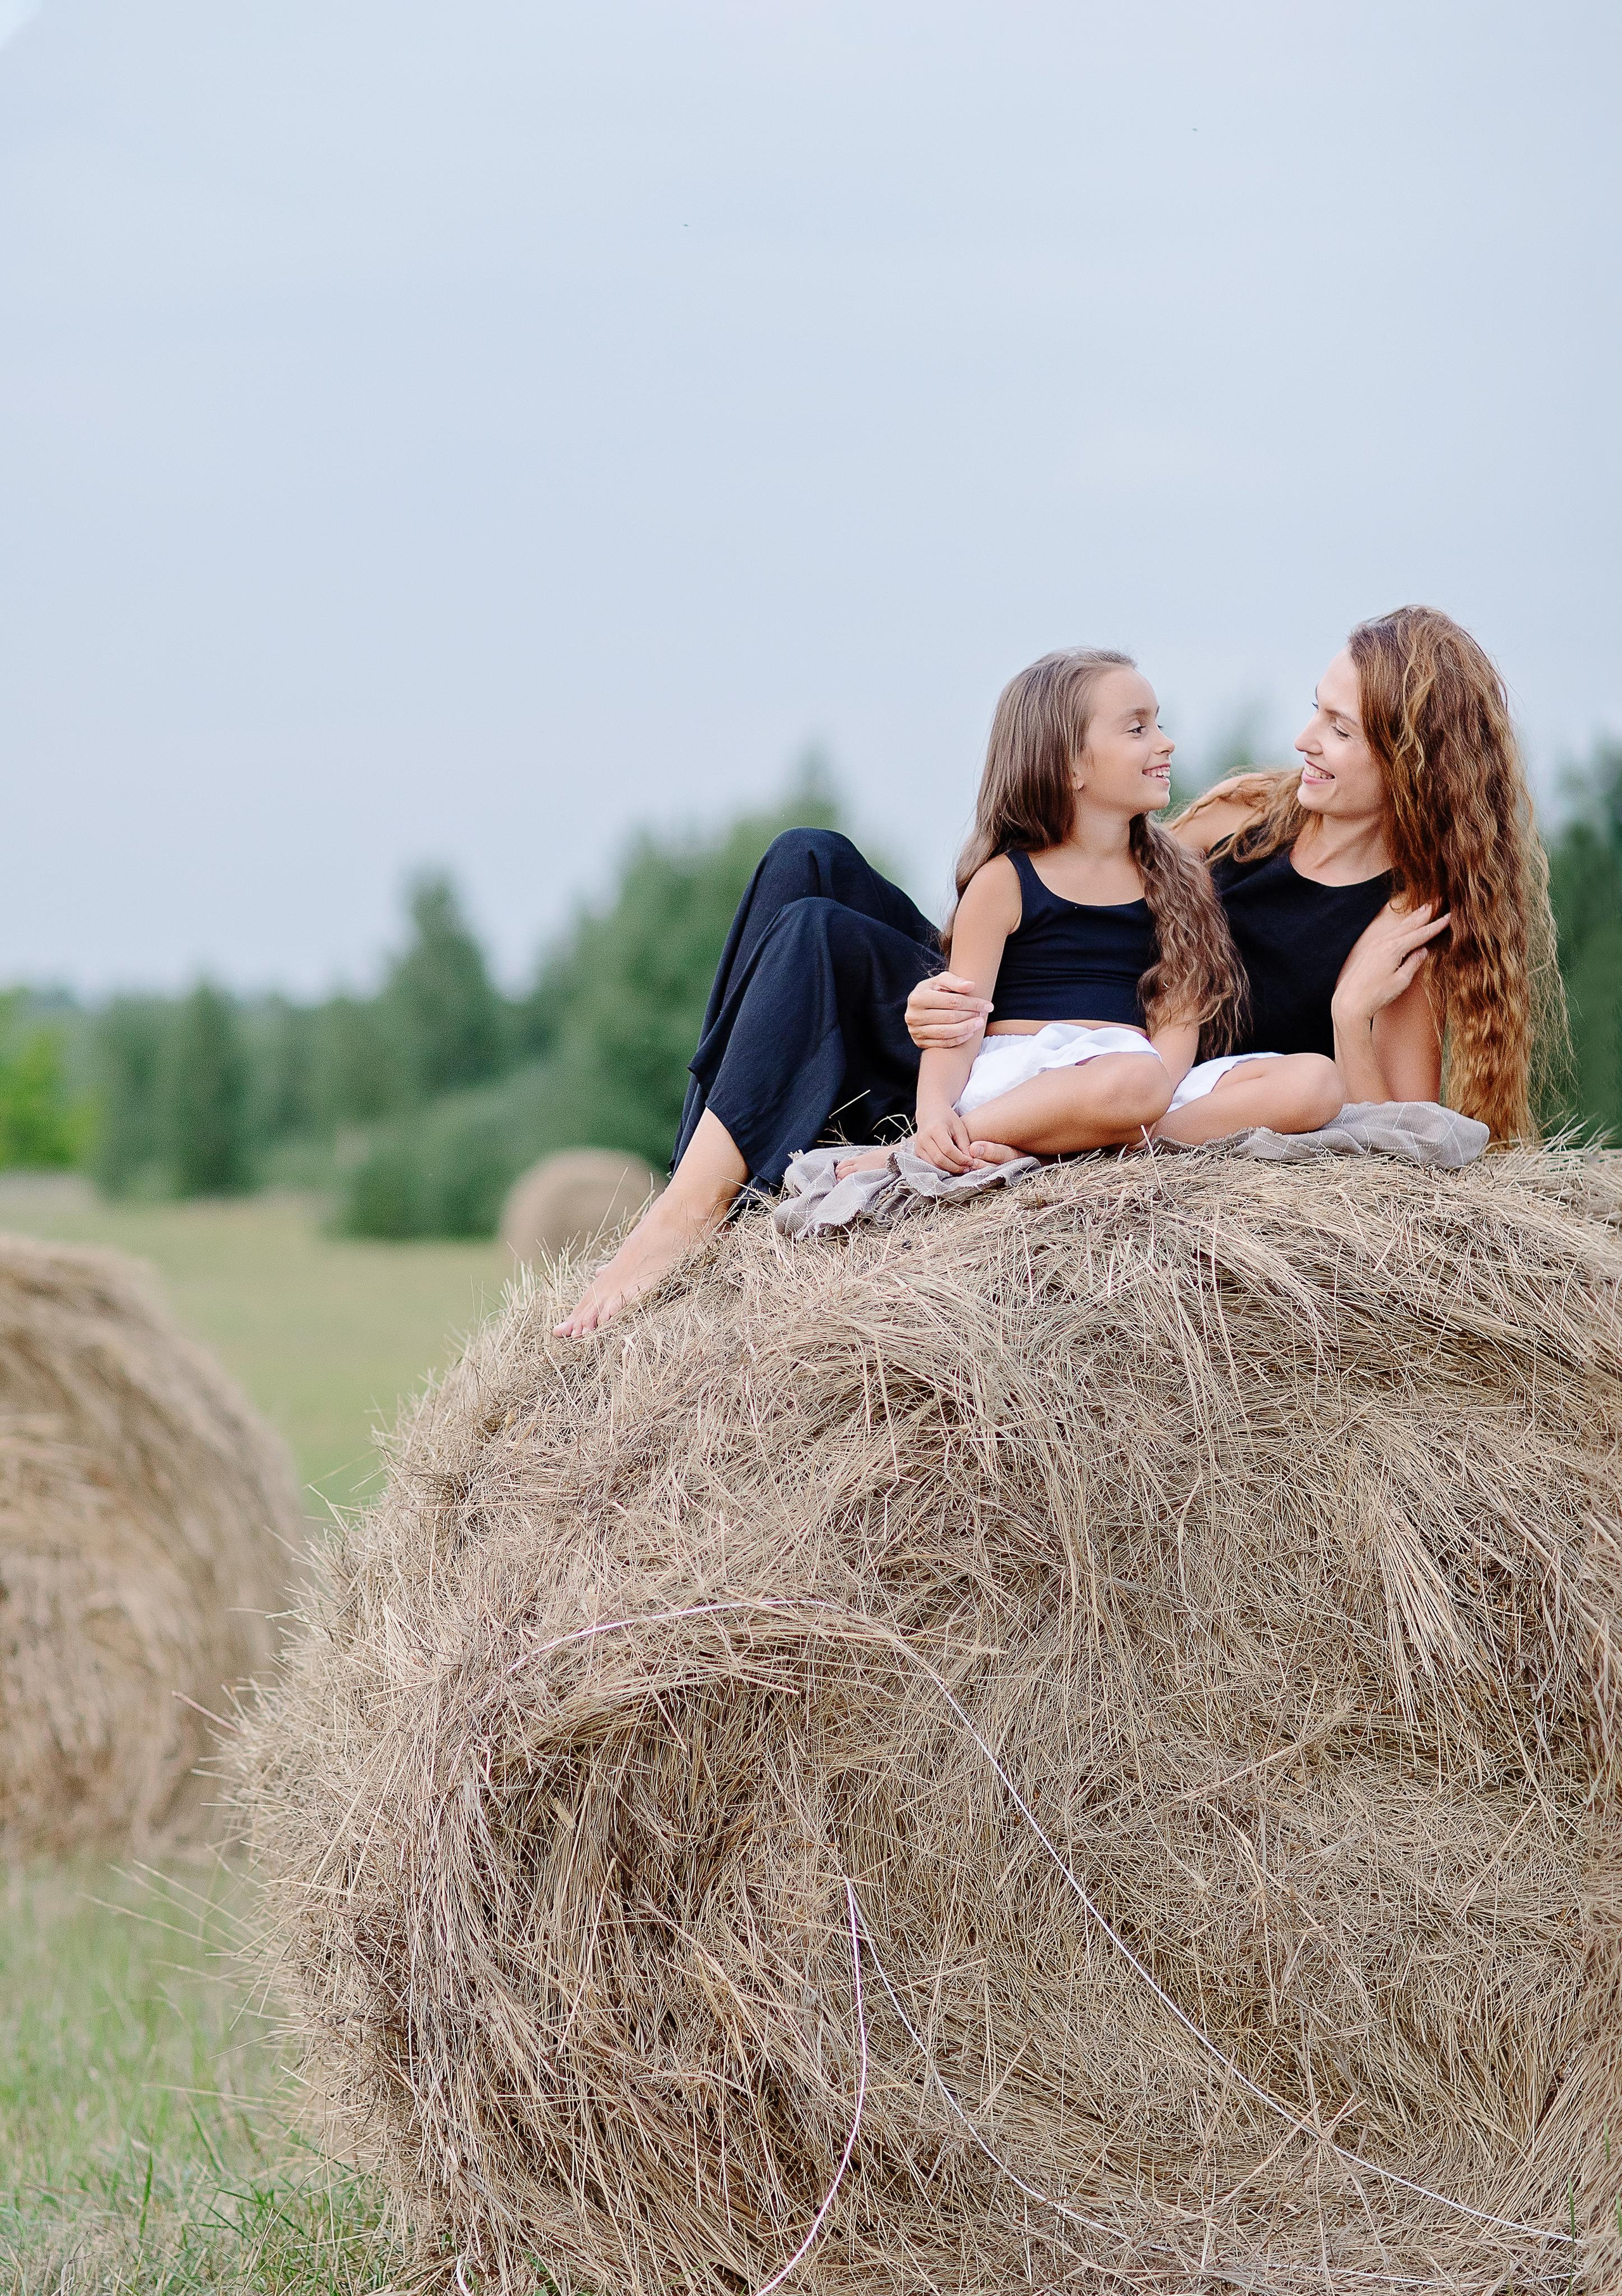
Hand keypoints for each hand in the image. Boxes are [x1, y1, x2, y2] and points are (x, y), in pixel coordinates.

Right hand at [905, 971, 991, 1049]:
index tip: (988, 1005)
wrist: (919, 1006)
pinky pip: (943, 1043)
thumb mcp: (941, 981)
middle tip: (985, 1013)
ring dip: (967, 1028)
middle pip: (950, 1017)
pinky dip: (959, 1039)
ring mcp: (915, 1031)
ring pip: (946, 1032)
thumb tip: (971, 985)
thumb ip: (955, 981)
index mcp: (918, 997)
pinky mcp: (920, 1042)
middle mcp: (913, 1015)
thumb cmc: (933, 991)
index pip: (952, 1001)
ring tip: (980, 1023)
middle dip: (971, 1015)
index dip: (973, 1003)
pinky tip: (970, 1033)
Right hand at [909, 1111, 1021, 1174]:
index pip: (950, 1151)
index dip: (962, 1159)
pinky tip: (952, 1169)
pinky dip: (940, 1170)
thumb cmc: (949, 1119)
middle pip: (941, 1161)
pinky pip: (928, 1166)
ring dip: (948, 1170)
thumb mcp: (960, 1127)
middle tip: (969, 1170)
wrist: (929, 1112)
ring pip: (933, 1166)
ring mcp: (918, 1146)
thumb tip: (972, 1159)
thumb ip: (965, 1142)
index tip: (973, 1163)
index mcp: (936, 1130)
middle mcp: (924, 1139)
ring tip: (962, 1170)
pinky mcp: (917, 1152)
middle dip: (956, 1168)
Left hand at [1331, 901, 1450, 1030]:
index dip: (1436, 925)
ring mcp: (1375, 944)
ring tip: (1425, 907)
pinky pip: (1390, 933)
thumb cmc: (1376, 995)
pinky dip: (1402, 926)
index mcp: (1394, 949)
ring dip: (1414, 916)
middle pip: (1410, 924)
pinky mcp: (1370, 949)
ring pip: (1399, 927)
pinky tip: (1405, 925)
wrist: (1349, 1002)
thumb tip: (1423, 950)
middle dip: (1426, 912)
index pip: (1421, 934)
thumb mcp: (1401, 981)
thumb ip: (1414, 963)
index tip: (1449, 915)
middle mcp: (1383, 942)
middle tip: (1439, 899)